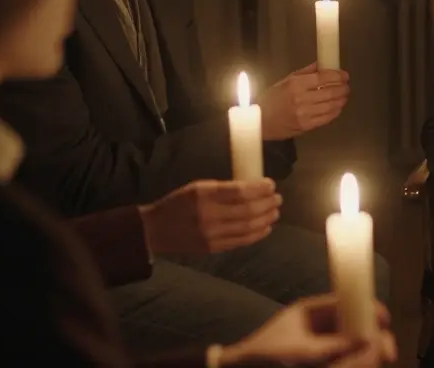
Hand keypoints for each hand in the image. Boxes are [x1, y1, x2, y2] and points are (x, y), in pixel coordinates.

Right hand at [139, 179, 280, 255]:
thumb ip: (223, 188)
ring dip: (266, 218)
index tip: (271, 184)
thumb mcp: (197, 187)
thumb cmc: (179, 203)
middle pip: (248, 210)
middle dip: (267, 203)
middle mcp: (209, 215)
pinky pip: (241, 241)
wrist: (155, 230)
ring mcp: (212, 234)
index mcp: (204, 195)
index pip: (240, 191)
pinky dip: (257, 234)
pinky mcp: (213, 248)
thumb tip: (253, 187)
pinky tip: (266, 227)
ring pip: (248, 227)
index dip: (260, 188)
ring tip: (275, 211)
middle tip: (278, 198)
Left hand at [220, 296, 397, 366]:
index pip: (348, 300)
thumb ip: (332, 345)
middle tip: (387, 352)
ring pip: (352, 341)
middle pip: (355, 322)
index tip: (384, 320)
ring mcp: (318, 341)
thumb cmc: (262, 355)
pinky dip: (354, 359)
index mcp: (311, 310)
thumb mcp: (298, 350)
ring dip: (367, 350)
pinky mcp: (318, 358)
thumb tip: (365, 340)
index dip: (369, 307)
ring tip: (378, 358)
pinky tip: (363, 363)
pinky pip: (342, 356)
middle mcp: (318, 323)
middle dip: (374, 335)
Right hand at [259, 62, 350, 139]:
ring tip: (344, 95)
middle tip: (346, 85)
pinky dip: (336, 111)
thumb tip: (322, 65)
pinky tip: (337, 107)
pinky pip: (327, 118)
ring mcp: (305, 114)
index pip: (323, 78)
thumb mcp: (285, 81)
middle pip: (331, 91)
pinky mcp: (307, 126)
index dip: (337, 75)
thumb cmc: (271, 98)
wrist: (260, 121)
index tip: (344, 75)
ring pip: (332, 105)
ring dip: (342, 99)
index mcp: (295, 84)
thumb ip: (305, 73)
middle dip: (343, 88)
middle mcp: (302, 98)